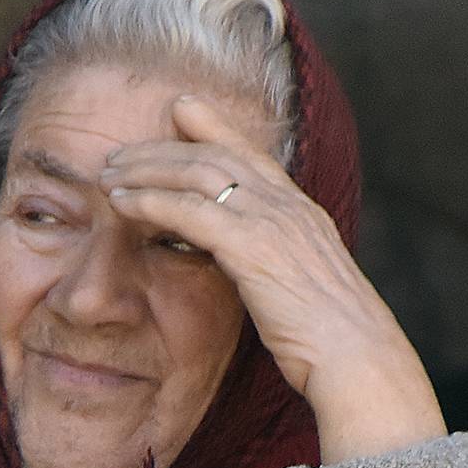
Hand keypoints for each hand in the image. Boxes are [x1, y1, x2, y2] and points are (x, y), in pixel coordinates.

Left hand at [102, 97, 447, 463]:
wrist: (358, 360)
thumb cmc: (333, 342)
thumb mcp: (305, 290)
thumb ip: (278, 266)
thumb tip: (252, 269)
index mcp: (304, 214)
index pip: (253, 155)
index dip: (215, 127)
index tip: (182, 108)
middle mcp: (289, 208)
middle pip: (217, 156)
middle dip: (164, 147)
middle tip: (121, 152)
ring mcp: (273, 223)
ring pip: (198, 174)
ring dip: (147, 170)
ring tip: (110, 175)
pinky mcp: (253, 248)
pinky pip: (190, 212)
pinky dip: (151, 201)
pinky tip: (122, 204)